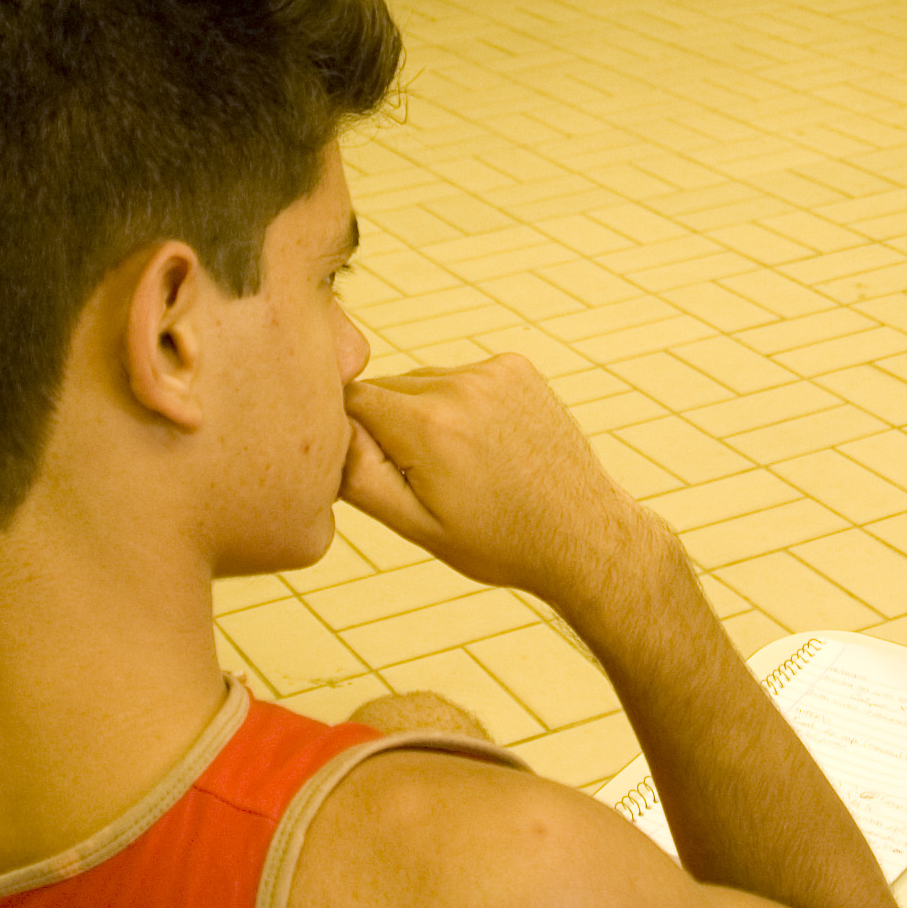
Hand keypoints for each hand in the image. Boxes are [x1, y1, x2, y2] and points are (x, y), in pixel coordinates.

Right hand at [342, 356, 664, 609]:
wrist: (581, 532)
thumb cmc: (497, 541)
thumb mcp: (416, 526)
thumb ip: (359, 477)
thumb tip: (325, 433)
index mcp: (427, 426)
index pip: (348, 401)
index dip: (349, 435)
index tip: (374, 469)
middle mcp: (460, 385)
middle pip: (384, 387)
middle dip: (386, 425)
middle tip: (421, 477)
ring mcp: (493, 370)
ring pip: (422, 380)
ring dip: (423, 413)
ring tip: (458, 464)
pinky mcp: (515, 366)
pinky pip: (460, 376)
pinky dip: (460, 402)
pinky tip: (485, 443)